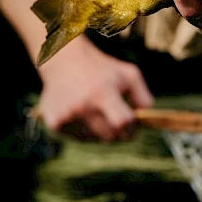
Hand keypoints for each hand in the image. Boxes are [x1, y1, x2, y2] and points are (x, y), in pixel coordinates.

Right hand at [36, 35, 153, 141]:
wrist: (65, 61)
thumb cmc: (103, 69)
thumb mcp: (129, 74)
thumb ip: (143, 97)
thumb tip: (147, 120)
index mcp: (103, 92)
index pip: (122, 122)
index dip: (131, 128)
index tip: (133, 125)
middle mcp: (83, 105)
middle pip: (109, 136)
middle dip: (118, 132)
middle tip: (118, 119)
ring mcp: (66, 115)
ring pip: (94, 139)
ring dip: (100, 130)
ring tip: (96, 109)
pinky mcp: (54, 123)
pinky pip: (78, 138)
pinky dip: (84, 130)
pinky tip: (82, 112)